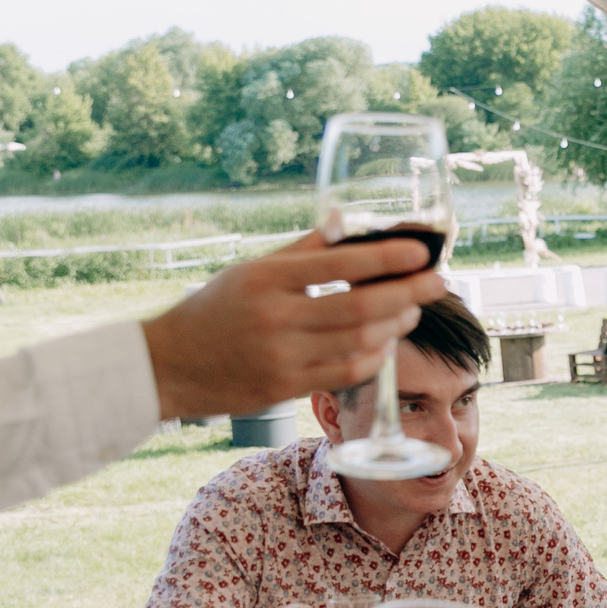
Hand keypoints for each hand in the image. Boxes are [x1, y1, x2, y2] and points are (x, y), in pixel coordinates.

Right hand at [142, 232, 445, 421]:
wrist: (168, 365)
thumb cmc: (214, 309)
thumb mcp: (250, 270)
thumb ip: (302, 250)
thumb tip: (345, 219)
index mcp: (266, 279)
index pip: (340, 264)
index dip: (388, 258)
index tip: (422, 250)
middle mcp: (275, 318)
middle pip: (360, 307)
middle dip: (408, 294)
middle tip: (438, 282)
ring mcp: (281, 357)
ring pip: (359, 343)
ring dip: (396, 326)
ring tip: (412, 310)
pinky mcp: (284, 388)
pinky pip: (345, 373)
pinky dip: (374, 357)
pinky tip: (386, 343)